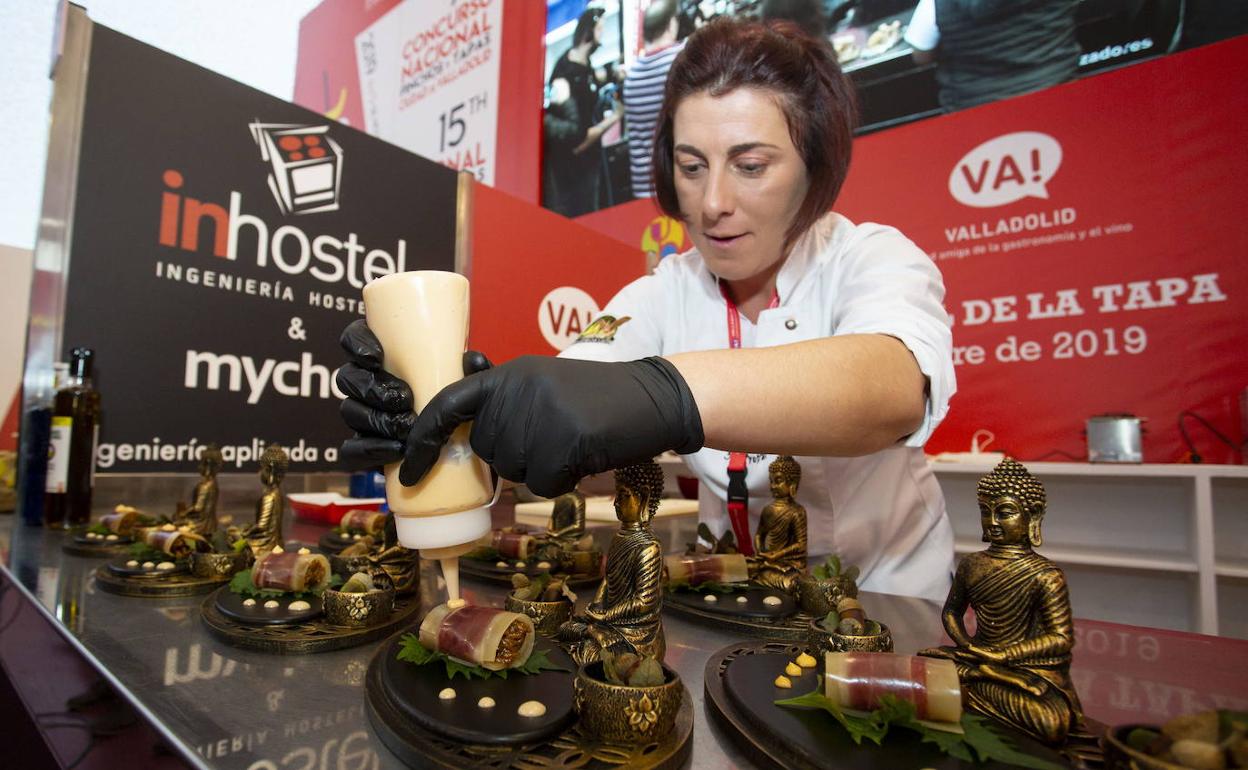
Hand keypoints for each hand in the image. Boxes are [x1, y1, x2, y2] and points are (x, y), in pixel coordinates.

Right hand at [335, 319, 490, 470]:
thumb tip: (473, 360)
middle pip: (347, 377)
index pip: (354, 338)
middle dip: (372, 388)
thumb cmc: (458, 400)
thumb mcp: (466, 380)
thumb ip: (471, 369)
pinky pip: (350, 450)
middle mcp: (367, 382)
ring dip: (375, 419)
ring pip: (348, 411)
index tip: (376, 357)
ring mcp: (362, 414)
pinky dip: (369, 450)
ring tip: (406, 428)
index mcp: (385, 356)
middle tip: (404, 399)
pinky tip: (396, 450)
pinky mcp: (364, 445)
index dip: (357, 344)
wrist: (460, 443)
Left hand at [399, 355, 703, 496]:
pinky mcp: (567, 439)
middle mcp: (519, 388)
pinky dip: (562, 480)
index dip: (422, 438)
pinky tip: (583, 456)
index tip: (407, 471)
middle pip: (487, 450)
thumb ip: (504, 398)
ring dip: (541, 469)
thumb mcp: (544, 383)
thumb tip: (461, 395)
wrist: (653, 396)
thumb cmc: (596, 397)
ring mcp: (542, 413)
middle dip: (516, 455)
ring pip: (514, 470)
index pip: (448, 404)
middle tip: (554, 436)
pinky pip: (542, 484)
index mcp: (509, 373)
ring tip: (572, 442)